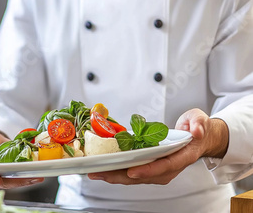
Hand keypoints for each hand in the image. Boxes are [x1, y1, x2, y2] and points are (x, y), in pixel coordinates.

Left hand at [87, 108, 228, 184]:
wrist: (199, 138)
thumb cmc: (197, 129)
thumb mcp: (200, 121)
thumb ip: (199, 124)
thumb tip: (196, 130)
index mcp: (182, 157)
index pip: (165, 166)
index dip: (148, 170)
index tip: (132, 171)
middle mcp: (170, 167)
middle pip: (144, 176)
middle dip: (121, 176)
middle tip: (101, 173)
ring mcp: (160, 170)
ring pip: (136, 177)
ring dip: (116, 176)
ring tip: (96, 173)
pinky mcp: (151, 168)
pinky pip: (133, 172)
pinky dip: (118, 172)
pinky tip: (104, 169)